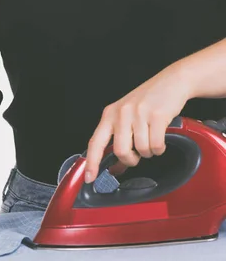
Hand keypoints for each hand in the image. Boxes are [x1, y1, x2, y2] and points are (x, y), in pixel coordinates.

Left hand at [84, 66, 191, 183]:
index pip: (95, 141)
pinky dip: (160, 148)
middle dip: (131, 159)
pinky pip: (156, 145)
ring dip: (149, 152)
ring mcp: (139, 113)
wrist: (171, 82)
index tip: (89, 178)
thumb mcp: (127, 116)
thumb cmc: (148, 100)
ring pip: (141, 150)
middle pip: (121, 151)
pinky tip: (160, 137)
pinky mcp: (157, 116)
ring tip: (151, 138)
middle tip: (137, 155)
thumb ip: (118, 139)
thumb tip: (115, 168)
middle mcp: (121, 113)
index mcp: (110, 114)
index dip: (91, 162)